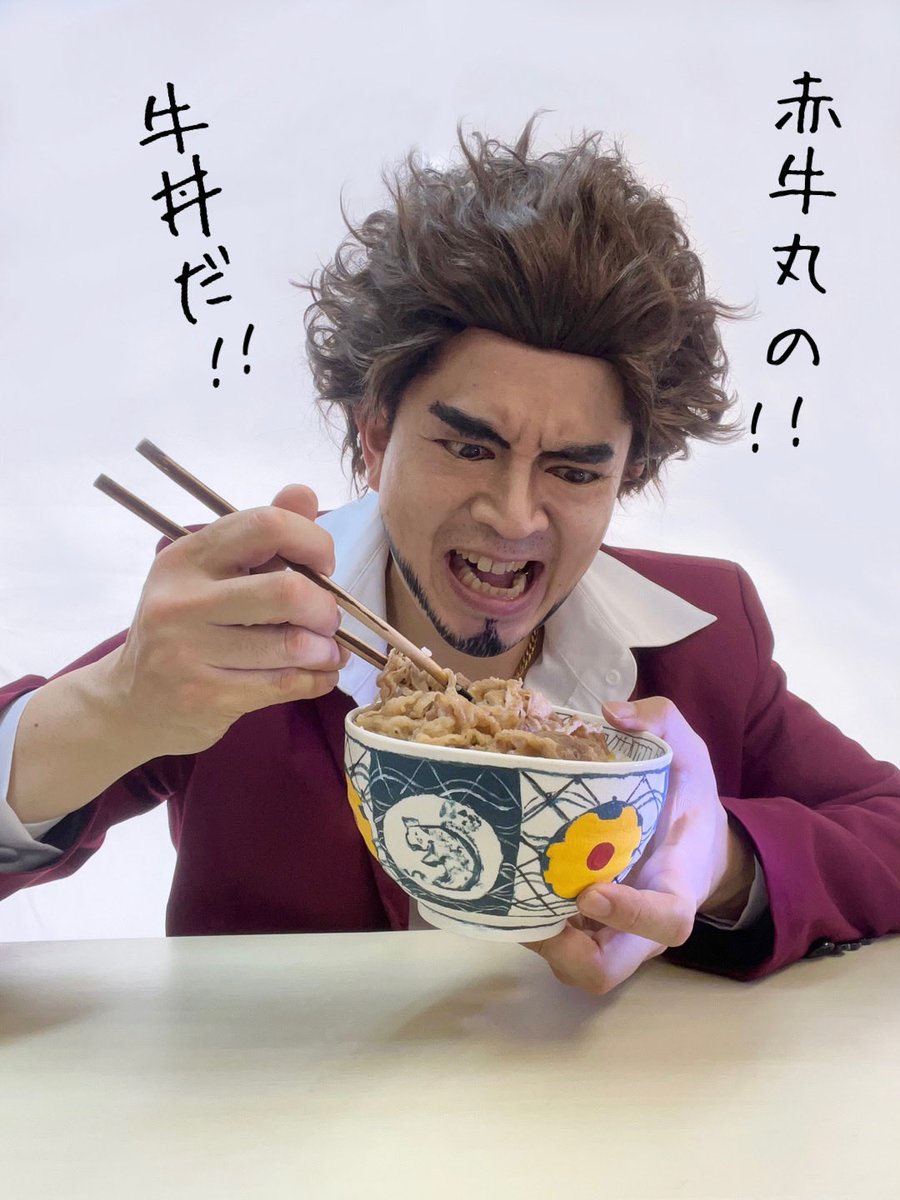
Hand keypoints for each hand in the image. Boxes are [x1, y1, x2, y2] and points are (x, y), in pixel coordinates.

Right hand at [99, 484, 350, 758]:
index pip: (265, 525)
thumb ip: (261, 534)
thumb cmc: (186, 629)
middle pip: (287, 590)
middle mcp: (182, 600)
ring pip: (292, 644)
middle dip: (326, 607)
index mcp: (187, 557)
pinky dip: (318, 679)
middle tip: (328, 618)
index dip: (312, 541)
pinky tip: (319, 674)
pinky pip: (285, 684)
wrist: (132, 702)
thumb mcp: (210, 574)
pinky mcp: (205, 697)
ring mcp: (189, 651)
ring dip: (327, 650)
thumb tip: (304, 492)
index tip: (323, 565)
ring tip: (327, 651)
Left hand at [525, 697, 755, 995]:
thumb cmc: (689, 800)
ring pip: (571, 963)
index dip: (630, 915)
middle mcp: (640, 925)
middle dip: (564, 949)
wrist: (695, 842)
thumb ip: (661, 722)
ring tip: (501, 889)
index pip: (665, 922)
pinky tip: (500, 879)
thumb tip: (613, 714)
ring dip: (535, 937)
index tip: (591, 890)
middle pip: (604, 969)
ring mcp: (609, 931)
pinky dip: (526, 920)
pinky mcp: (583, 926)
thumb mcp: (689, 752)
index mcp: (676, 887)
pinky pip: (555, 940)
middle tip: (526, 908)